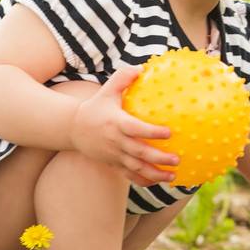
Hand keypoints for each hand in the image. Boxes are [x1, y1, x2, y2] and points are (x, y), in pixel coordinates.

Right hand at [67, 65, 179, 184]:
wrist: (73, 128)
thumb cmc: (96, 106)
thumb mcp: (106, 90)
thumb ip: (123, 77)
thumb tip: (142, 67)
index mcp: (115, 123)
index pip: (135, 129)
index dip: (151, 132)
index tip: (169, 132)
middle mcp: (115, 141)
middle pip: (139, 152)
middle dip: (158, 157)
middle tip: (177, 158)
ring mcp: (114, 155)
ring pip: (136, 168)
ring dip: (155, 174)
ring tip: (173, 175)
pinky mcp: (113, 164)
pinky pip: (130, 175)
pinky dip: (144, 181)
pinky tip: (160, 181)